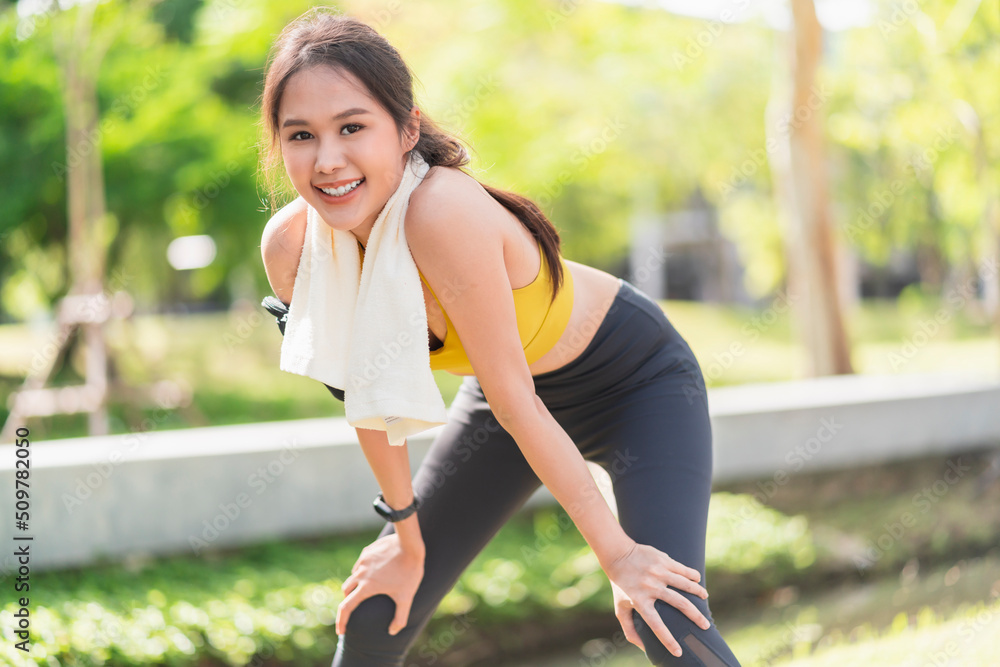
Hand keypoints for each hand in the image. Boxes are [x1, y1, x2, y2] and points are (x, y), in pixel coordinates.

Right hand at [336, 532, 424, 636]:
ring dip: (356, 584)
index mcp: (367, 587)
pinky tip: (375, 570)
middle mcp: (360, 574)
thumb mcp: (406, 597)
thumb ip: (400, 618)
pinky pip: (361, 563)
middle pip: (346, 591)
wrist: (409, 544)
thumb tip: (393, 632)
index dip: (341, 622)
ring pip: (353, 575)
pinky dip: (364, 570)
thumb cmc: (409, 572)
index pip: (346, 608)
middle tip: (356, 606)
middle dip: (348, 600)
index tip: (341, 631)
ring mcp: (363, 561)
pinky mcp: (367, 551)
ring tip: (368, 587)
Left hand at [604, 540, 709, 657]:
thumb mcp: (620, 608)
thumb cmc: (619, 585)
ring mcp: (658, 573)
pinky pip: (682, 569)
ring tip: (705, 597)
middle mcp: (650, 587)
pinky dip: (692, 575)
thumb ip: (629, 628)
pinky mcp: (663, 560)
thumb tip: (643, 647)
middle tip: (706, 626)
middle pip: (679, 604)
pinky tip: (697, 580)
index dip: (668, 640)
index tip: (679, 652)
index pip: (656, 625)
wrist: (617, 555)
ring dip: (698, 592)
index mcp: (640, 601)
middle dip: (695, 616)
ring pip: (685, 584)